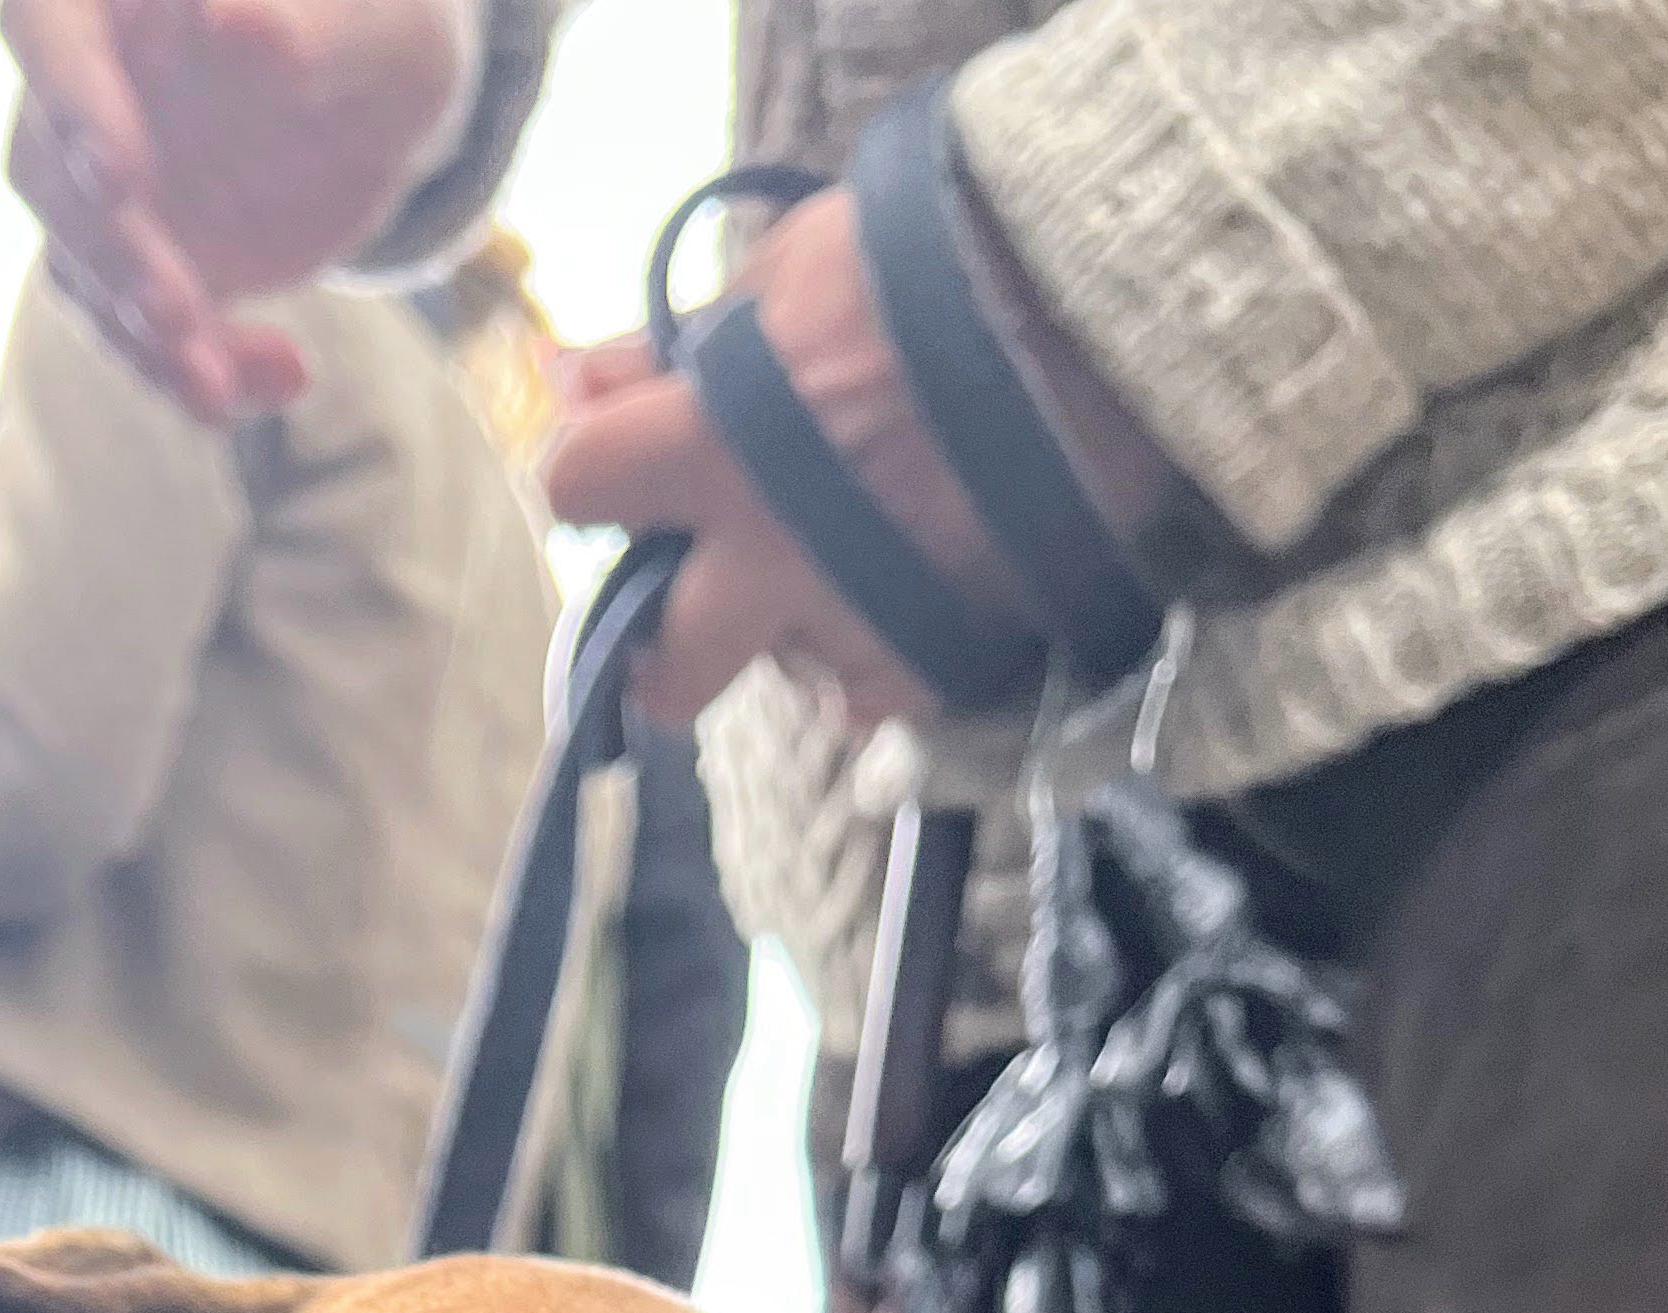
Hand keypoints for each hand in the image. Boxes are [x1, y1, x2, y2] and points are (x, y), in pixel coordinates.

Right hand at [0, 0, 470, 420]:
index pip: (47, 31)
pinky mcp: (140, 270)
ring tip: (219, 389)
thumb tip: (229, 23)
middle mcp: (87, 92)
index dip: (71, 103)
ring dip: (146, 342)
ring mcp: (103, 189)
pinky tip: (282, 378)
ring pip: (87, 273)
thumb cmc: (367, 30)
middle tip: (174, 314)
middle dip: (110, 254)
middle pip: (50, 173)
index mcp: (110, 2)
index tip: (120, 174)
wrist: (378, 105)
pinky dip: (203, 375)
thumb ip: (303, 26)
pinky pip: (146, 338)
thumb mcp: (367, 27)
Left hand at [544, 189, 1021, 730]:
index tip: (624, 472)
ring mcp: (855, 627)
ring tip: (863, 542)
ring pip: (787, 675)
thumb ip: (670, 348)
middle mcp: (769, 561)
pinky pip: (877, 694)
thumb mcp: (784, 272)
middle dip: (667, 650)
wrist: (1098, 308)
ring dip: (798, 624)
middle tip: (703, 597)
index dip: (593, 477)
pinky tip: (921, 578)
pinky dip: (886, 647)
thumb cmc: (933, 263)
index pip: (576, 486)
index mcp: (711, 447)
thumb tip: (569, 379)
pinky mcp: (934, 665)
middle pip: (666, 676)